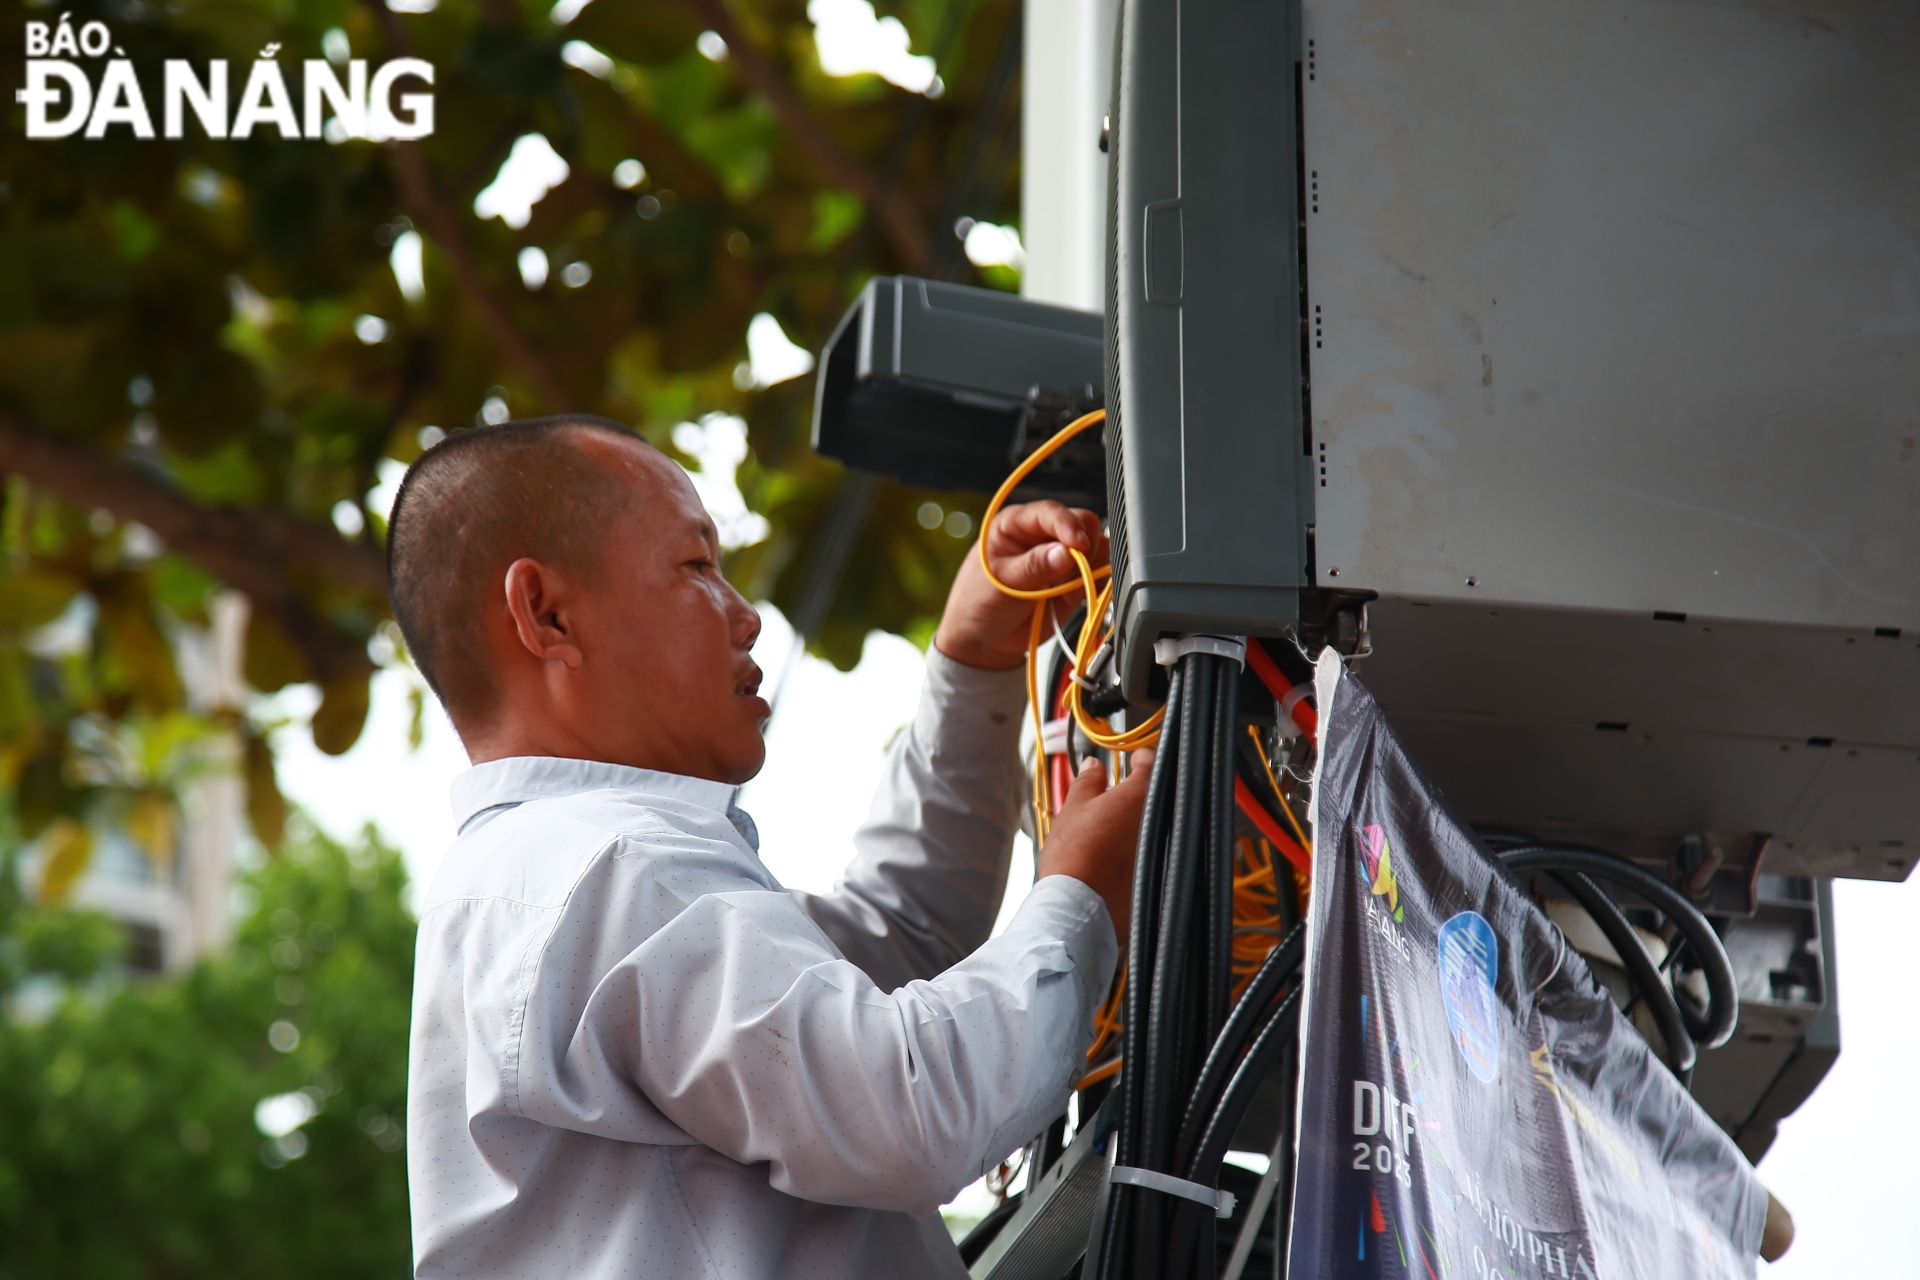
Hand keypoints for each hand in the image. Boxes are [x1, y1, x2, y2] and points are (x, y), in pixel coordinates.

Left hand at [933, 500, 1108, 670]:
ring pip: (1098, 548)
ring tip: (1066, 593)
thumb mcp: (1001, 583)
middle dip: (1084, 551)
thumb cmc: (979, 602)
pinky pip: (1101, 572)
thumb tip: (1066, 552)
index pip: (1050, 512)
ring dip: (1090, 571)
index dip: (1068, 525)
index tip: (1079, 545)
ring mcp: (1062, 556)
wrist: (986, 638)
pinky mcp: (1075, 578)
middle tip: (1069, 577)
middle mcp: (1043, 534)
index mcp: (1016, 524)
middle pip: (1084, 524)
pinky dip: (1097, 584)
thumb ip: (1034, 567)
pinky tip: (1073, 598)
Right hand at [1035, 748, 1154, 942]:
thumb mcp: (1074, 808)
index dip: (1140, 756)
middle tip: (1124, 789)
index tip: (1133, 757)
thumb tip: (1093, 765)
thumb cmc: (1074, 854)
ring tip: (1118, 823)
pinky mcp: (1159, 874)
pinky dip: (1144, 847)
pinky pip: (1157, 852)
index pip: (1151, 763)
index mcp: (1140, 797)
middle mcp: (1161, 821)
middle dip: (1144, 790)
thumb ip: (1088, 781)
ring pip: (1159, 825)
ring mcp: (1163, 848)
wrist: (1077, 906)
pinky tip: (1123, 852)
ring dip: (1143, 820)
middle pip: (1159, 796)